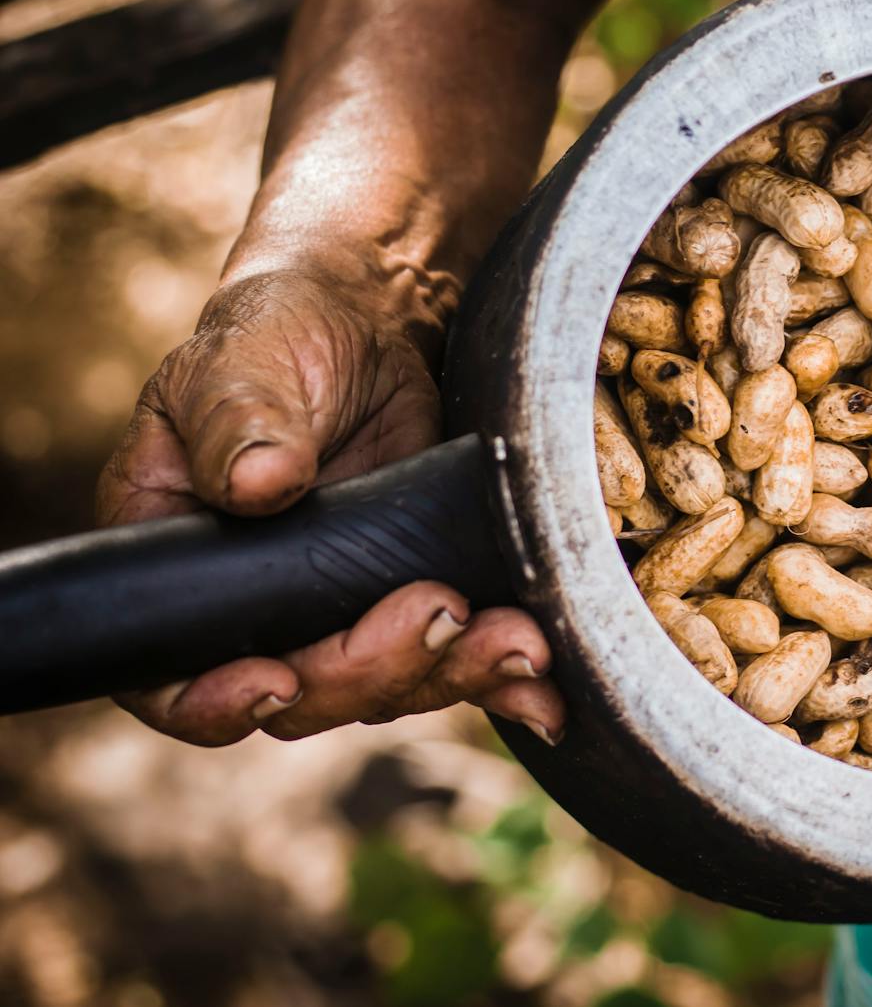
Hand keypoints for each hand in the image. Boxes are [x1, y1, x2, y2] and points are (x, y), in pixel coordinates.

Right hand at [97, 269, 563, 746]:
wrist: (368, 324)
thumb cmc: (276, 339)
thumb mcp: (240, 364)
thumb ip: (239, 422)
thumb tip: (260, 484)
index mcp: (180, 565)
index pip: (172, 676)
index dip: (215, 702)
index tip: (275, 682)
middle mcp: (255, 612)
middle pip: (301, 693)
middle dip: (371, 671)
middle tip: (437, 612)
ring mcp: (341, 614)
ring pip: (387, 687)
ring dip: (453, 672)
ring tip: (516, 640)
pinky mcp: (419, 599)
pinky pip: (455, 661)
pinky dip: (502, 681)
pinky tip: (545, 687)